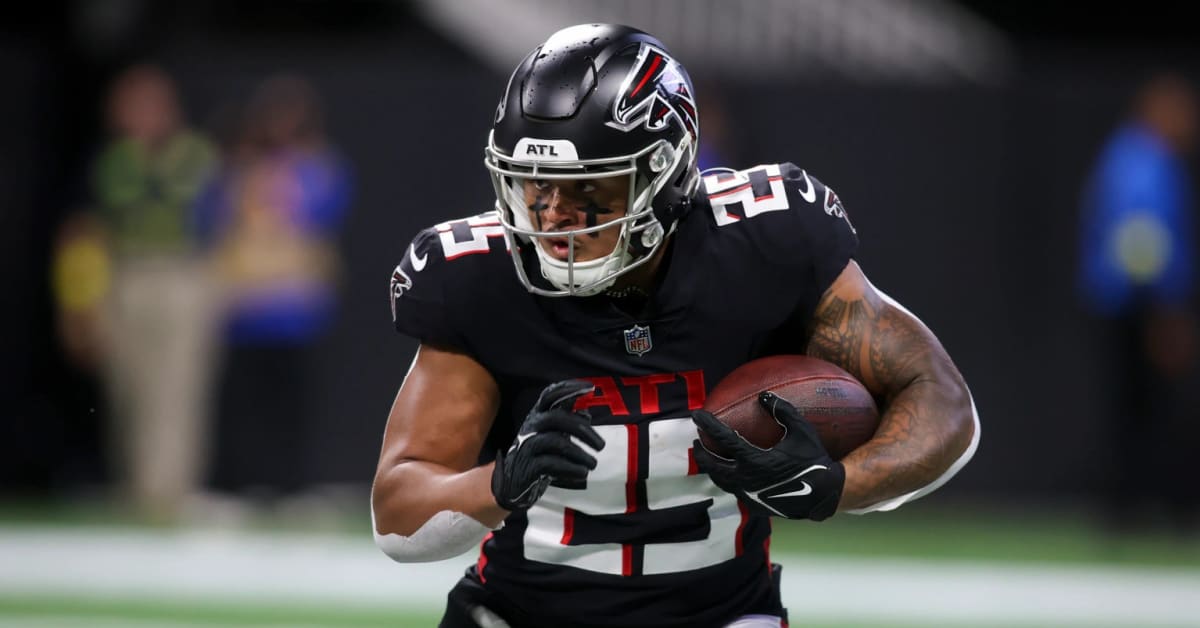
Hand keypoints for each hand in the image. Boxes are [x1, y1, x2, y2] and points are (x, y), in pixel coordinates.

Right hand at [491, 380, 604, 510]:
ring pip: (555, 442)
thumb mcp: (551, 436)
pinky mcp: (527, 467)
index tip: (590, 388)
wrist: (513, 484)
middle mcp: (530, 427)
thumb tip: (586, 413)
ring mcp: (526, 447)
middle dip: (582, 430)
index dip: (568, 389)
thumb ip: (567, 424)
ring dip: (579, 454)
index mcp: (536, 417)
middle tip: (601, 446)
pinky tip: (582, 473)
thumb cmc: (538, 456)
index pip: (549, 396)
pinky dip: (570, 468)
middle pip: (556, 418)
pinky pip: (551, 463)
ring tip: (593, 464)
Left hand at [692, 391, 843, 520]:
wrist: (823, 495)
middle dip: (702, 452)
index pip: (724, 439)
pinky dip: (725, 479)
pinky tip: (728, 472)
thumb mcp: (801, 431)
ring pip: (720, 481)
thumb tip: (764, 395)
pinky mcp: (754, 505)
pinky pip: (733, 490)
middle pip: (713, 465)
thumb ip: (782, 411)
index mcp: (755, 461)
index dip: (708, 426)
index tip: (697, 415)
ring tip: (708, 456)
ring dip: (711, 468)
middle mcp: (746, 480)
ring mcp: (749, 495)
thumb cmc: (813, 460)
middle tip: (697, 440)